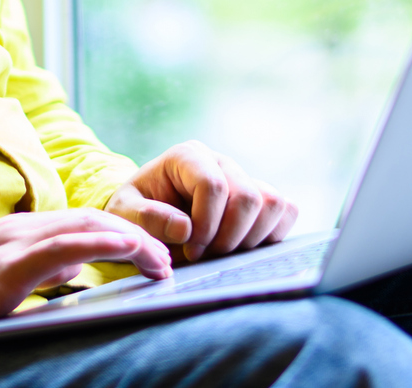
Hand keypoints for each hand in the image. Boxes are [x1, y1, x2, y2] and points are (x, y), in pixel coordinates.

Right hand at [0, 209, 170, 344]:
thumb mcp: (3, 281)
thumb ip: (39, 269)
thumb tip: (76, 269)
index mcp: (18, 231)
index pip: (82, 221)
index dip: (122, 234)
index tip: (151, 255)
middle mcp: (19, 228)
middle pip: (93, 219)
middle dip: (137, 236)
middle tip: (169, 260)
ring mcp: (12, 243)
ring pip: (86, 227)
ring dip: (131, 242)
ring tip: (162, 262)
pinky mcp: (7, 268)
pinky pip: (64, 246)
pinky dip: (102, 245)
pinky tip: (129, 250)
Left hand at [105, 140, 298, 263]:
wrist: (149, 216)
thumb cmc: (136, 212)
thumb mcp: (124, 214)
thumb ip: (145, 219)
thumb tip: (185, 229)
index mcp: (188, 157)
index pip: (212, 185)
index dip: (205, 223)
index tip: (190, 248)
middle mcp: (222, 163)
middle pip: (247, 197)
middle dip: (228, 236)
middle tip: (205, 254)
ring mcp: (245, 179)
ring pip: (273, 204)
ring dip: (250, 238)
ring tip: (222, 251)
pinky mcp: (261, 199)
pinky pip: (287, 211)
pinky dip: (271, 235)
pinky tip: (242, 247)